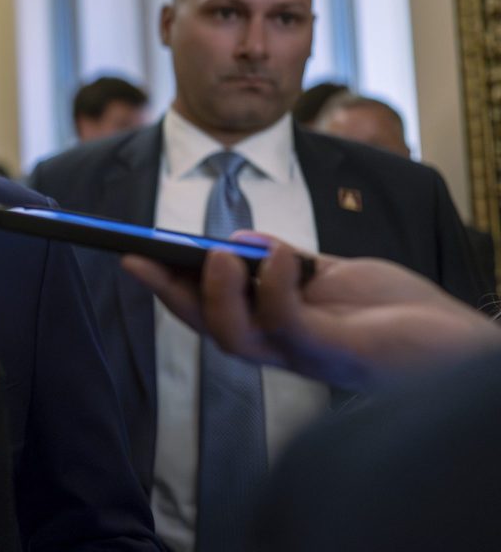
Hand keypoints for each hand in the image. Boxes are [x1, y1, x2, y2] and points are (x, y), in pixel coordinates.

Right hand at [122, 235, 500, 389]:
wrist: (461, 347)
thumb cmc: (401, 314)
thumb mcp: (332, 274)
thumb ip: (286, 262)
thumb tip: (238, 238)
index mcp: (278, 329)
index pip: (209, 310)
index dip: (168, 286)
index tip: (132, 255)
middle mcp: (283, 349)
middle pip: (208, 328)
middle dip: (167, 292)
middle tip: (138, 256)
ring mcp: (305, 355)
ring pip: (234, 335)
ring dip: (216, 291)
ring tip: (219, 251)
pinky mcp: (333, 354)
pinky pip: (286, 322)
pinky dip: (273, 284)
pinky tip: (281, 253)